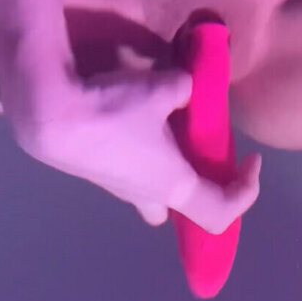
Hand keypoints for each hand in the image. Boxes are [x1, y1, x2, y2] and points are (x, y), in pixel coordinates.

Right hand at [6, 63, 261, 233]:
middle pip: (182, 208)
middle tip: (205, 153)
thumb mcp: (165, 87)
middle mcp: (147, 195)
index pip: (222, 213)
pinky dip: (142, 154)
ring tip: (172, 130)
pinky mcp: (96, 172)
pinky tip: (137, 120)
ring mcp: (118, 188)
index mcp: (174, 186)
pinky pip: (130, 170)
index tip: (251, 160)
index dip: (246, 191)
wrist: (51, 114)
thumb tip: (187, 87)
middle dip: (199, 187)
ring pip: (152, 190)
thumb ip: (187, 88)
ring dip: (168, 167)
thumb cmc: (116, 109)